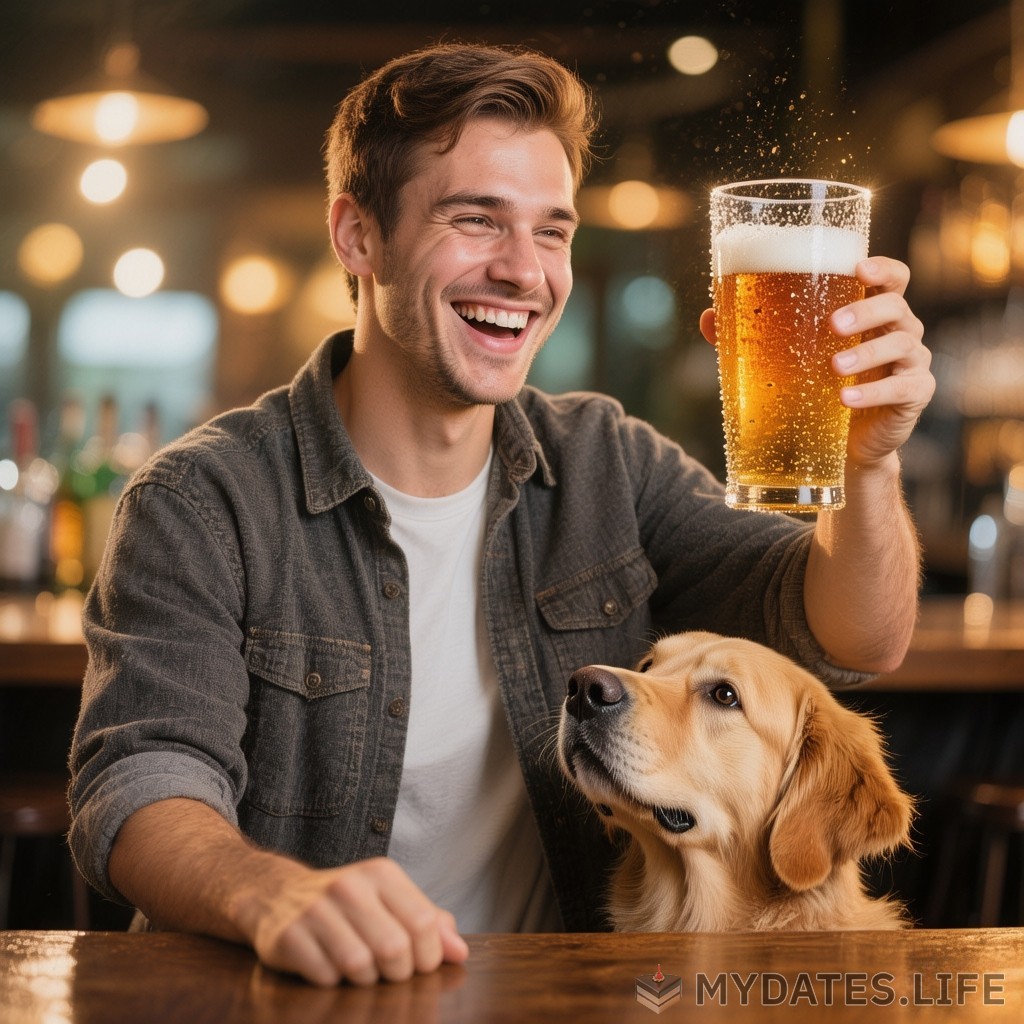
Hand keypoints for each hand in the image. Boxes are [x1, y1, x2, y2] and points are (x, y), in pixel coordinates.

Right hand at [240, 856, 468, 986]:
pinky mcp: (288, 936)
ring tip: (357, 969)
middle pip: (394, 949)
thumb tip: (459, 952)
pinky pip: (325, 977)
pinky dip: (332, 982)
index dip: (429, 956)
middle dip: (397, 974)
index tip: (419, 966)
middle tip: (387, 973)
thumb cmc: (346, 905)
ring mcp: (316, 909)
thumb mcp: (388, 901)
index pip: (423, 922)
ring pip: (359, 966)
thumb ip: (428, 923)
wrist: (276, 895)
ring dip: (363, 981)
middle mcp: (349, 886)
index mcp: (381, 874)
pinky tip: (327, 967)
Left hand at [698, 256, 934, 470]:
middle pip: (897, 306)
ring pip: (902, 344)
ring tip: (834, 365)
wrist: (844, 444)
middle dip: (867, 311)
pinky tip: (845, 398)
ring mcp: (911, 363)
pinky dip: (874, 392)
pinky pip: (904, 388)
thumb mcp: (788, 357)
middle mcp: (899, 330)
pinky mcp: (914, 396)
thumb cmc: (819, 386)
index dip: (882, 268)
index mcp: (872, 312)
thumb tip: (708, 315)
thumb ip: (753, 333)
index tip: (859, 269)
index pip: (892, 278)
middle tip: (833, 323)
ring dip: (866, 353)